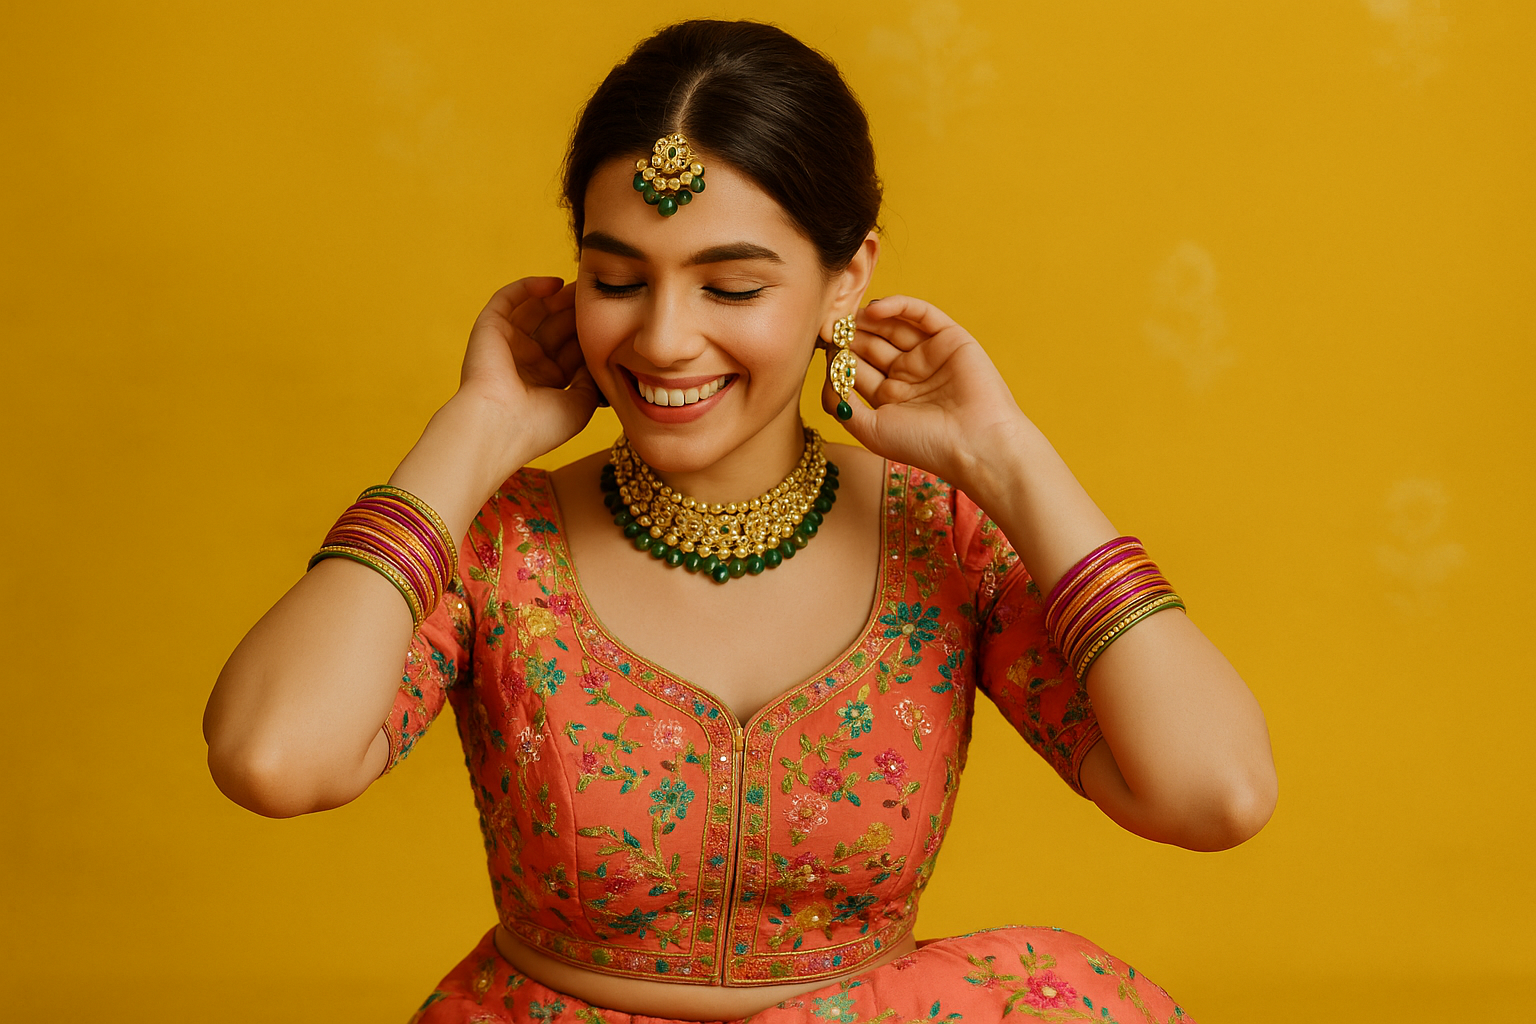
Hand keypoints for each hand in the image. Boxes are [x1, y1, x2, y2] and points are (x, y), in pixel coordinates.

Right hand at [456, 276, 600, 474]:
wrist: (499, 427)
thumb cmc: (540, 425)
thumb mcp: (581, 403)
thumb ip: (592, 376)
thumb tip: (601, 354)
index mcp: (546, 382)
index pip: (571, 348)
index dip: (590, 333)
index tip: (614, 319)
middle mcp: (526, 362)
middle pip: (556, 326)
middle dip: (577, 312)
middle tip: (598, 296)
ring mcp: (507, 344)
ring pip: (535, 310)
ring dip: (558, 298)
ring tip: (580, 287)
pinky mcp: (489, 329)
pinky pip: (508, 299)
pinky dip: (530, 287)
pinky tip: (554, 284)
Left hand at [820, 295, 1033, 489]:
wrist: (976, 444)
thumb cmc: (923, 445)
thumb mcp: (870, 430)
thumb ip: (842, 405)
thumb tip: (826, 375)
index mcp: (890, 398)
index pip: (857, 368)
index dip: (837, 355)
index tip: (818, 343)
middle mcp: (908, 375)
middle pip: (871, 344)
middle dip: (848, 334)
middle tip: (827, 323)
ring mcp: (929, 355)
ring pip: (892, 327)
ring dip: (868, 320)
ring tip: (846, 317)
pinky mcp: (950, 338)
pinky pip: (921, 314)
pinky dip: (898, 306)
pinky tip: (874, 311)